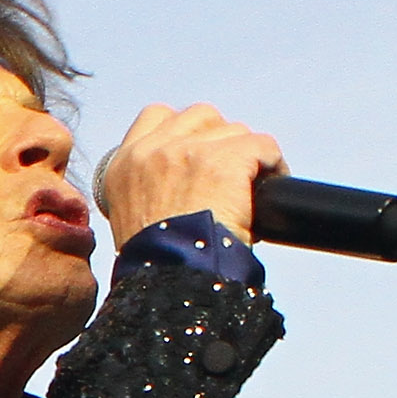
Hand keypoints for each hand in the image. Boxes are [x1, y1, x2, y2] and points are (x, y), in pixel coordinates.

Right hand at [96, 104, 284, 246]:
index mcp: (124, 164)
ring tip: (250, 186)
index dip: (185, 130)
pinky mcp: (224, 160)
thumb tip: (188, 178)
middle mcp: (152, 151)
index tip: (198, 155)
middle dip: (219, 140)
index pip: (156, 115)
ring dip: (246, 155)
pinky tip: (270, 184)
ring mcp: (188, 152)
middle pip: (201, 116)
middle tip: (229, 174)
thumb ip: (150, 185)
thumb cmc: (158, 264)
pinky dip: (272, 165)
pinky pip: (262, 145)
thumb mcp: (133, 216)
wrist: (171, 282)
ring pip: (234, 131)